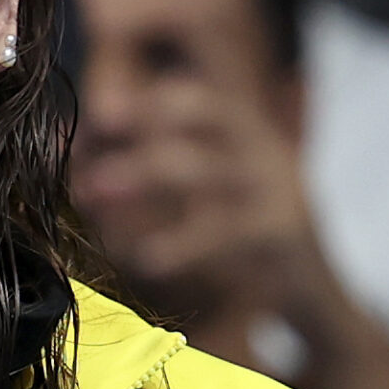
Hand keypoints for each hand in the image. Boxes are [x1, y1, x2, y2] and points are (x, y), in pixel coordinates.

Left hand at [74, 91, 330, 331]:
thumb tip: (70, 148)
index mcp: (246, 127)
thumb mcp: (208, 198)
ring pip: (202, 167)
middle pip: (195, 115)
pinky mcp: (286, 230)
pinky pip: (224, 230)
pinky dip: (180, 243)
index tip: (91, 119)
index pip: (191, 94)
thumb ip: (154, 166)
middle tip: (85, 143)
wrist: (317, 294)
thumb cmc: (245, 241)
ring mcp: (279, 184)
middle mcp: (264, 144)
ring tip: (94, 193)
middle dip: (134, 128)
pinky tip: (145, 259)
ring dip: (140, 175)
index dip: (138, 101)